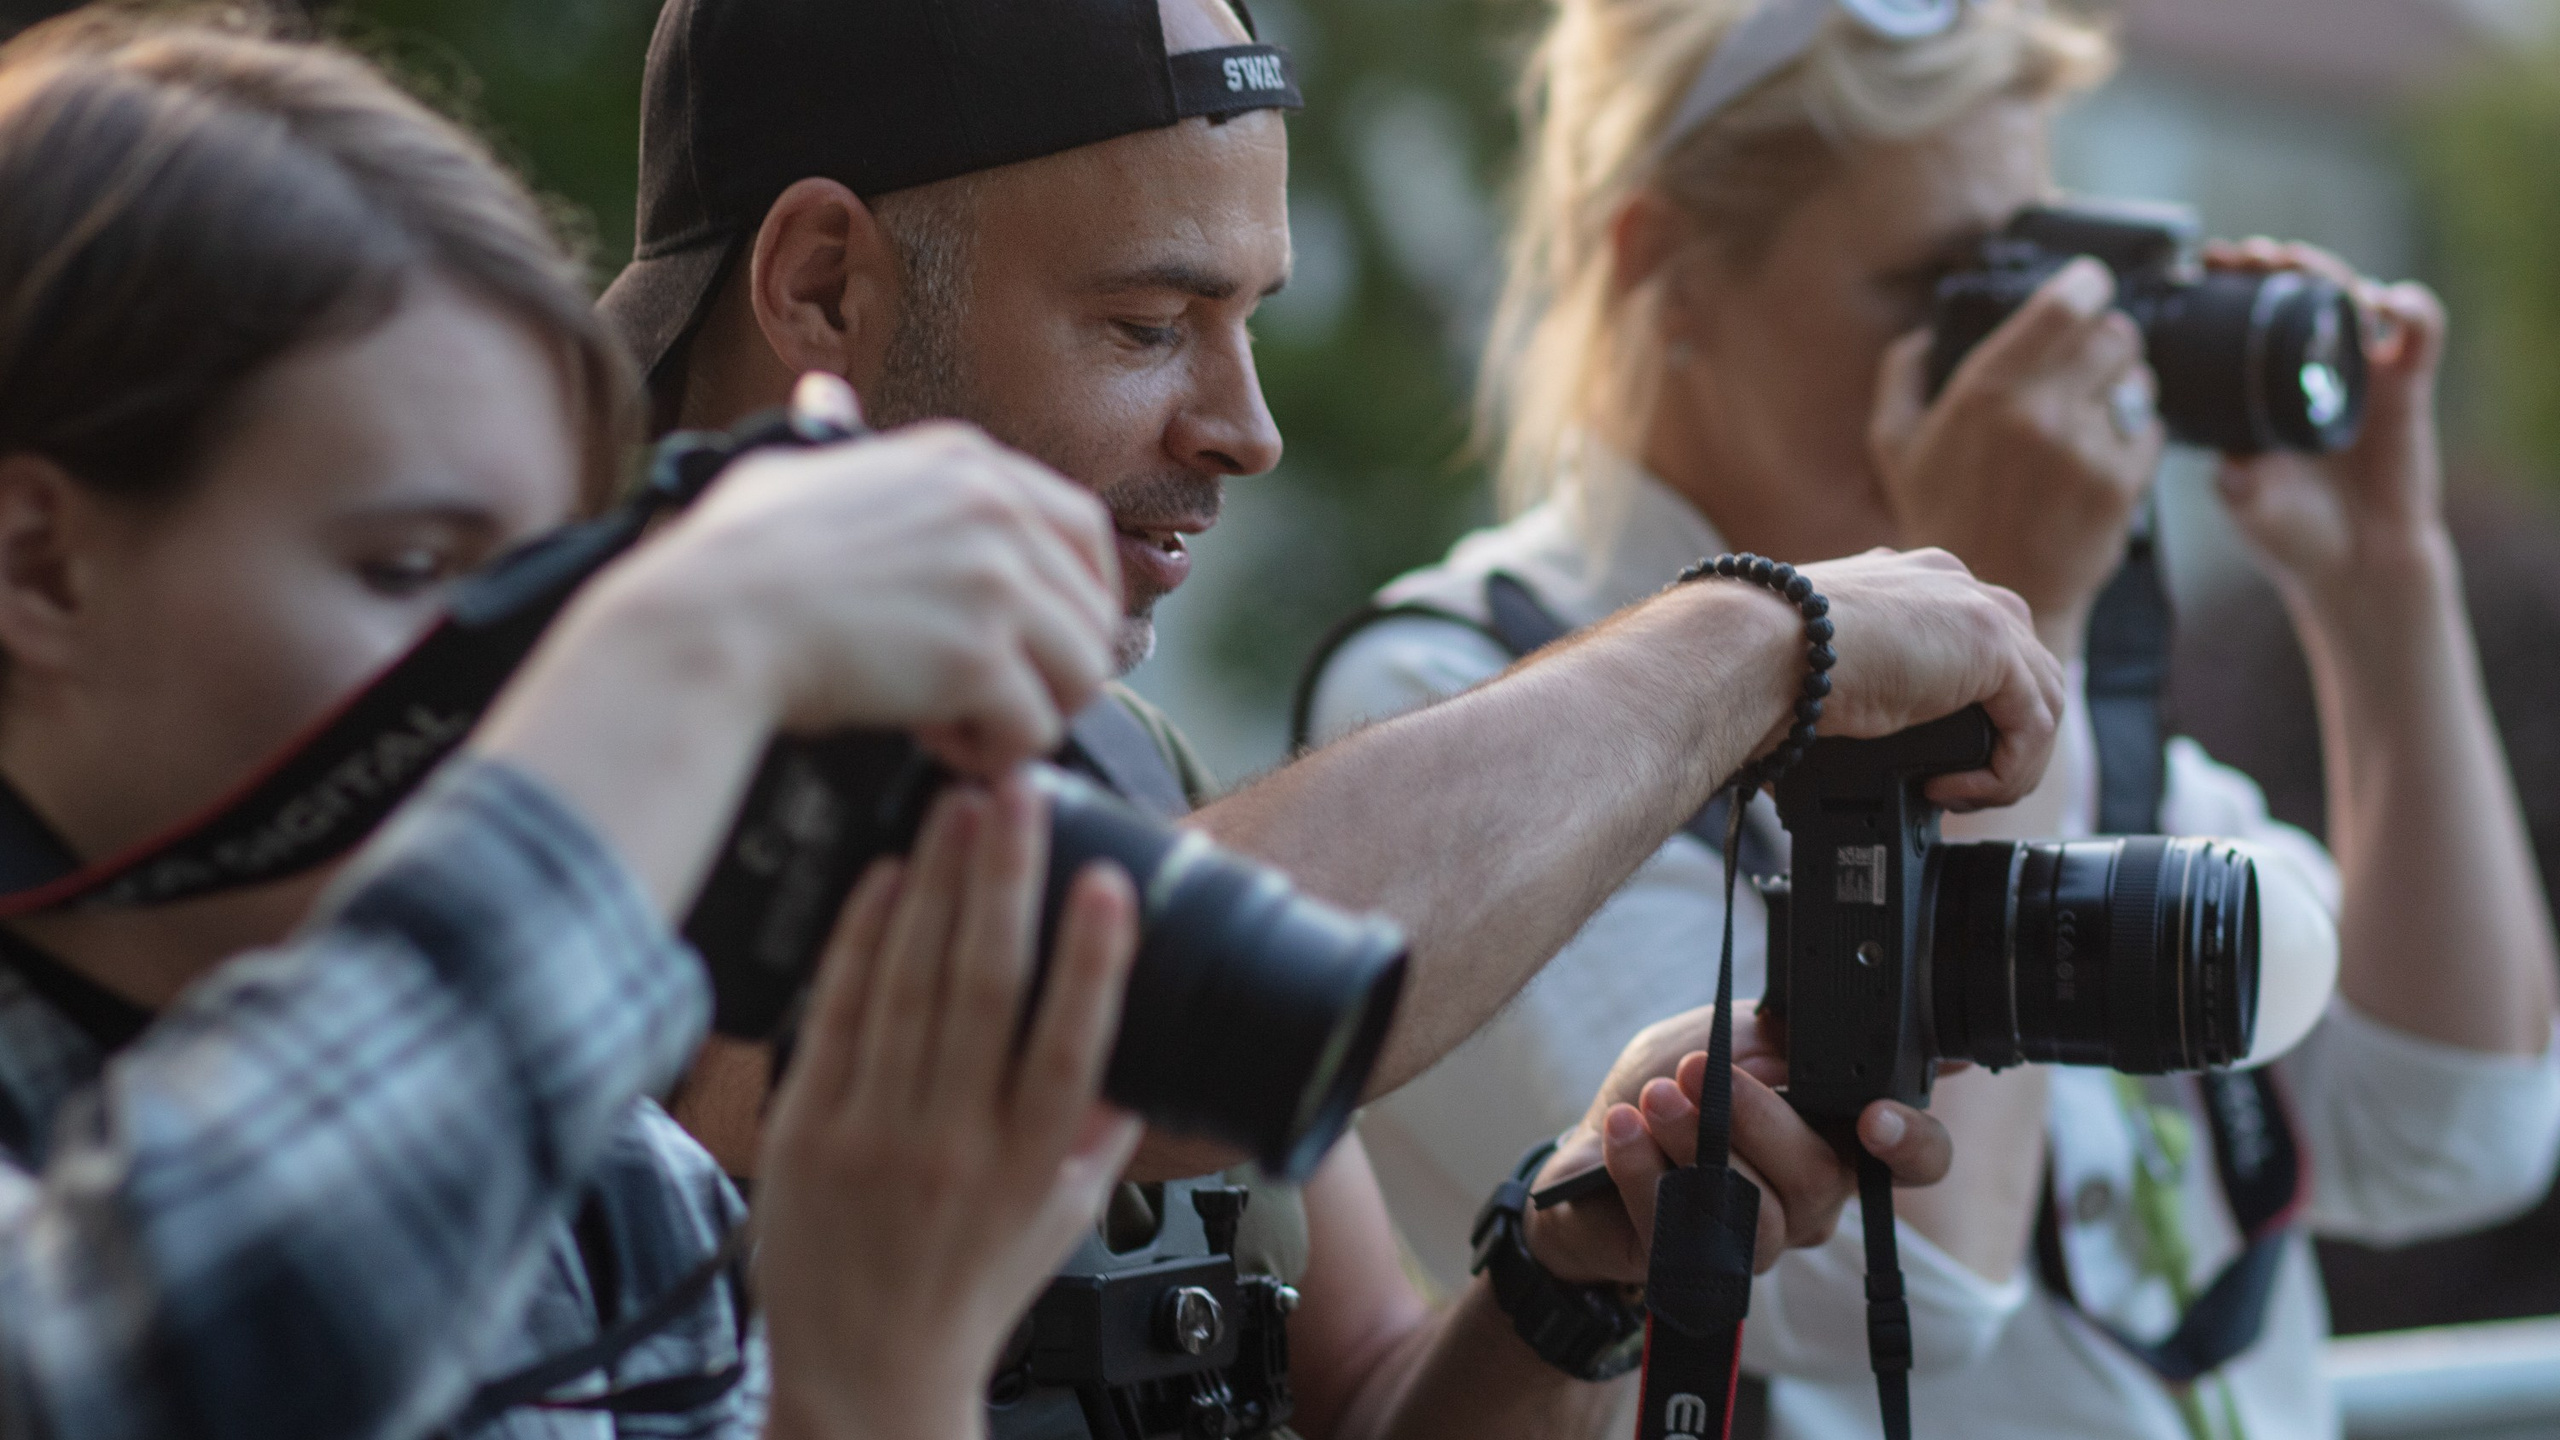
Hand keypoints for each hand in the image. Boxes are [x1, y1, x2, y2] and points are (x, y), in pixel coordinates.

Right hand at [593, 412, 1119, 774]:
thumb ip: (836, 437)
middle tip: (988, 698)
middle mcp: (996, 509)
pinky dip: (993, 754)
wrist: (707, 620)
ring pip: (1083, 674)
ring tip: (958, 723)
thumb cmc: (733, 557)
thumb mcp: (794, 467)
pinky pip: (1036, 729)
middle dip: (1051, 668)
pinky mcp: (981, 656)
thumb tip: (825, 395)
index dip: (1079, 597)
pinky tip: (935, 740)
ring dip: (1028, 713)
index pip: (1082, 529)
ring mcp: (996, 581)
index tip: (1046, 641)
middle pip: (1093, 611)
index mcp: (965, 462)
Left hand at [755, 777, 1142, 1439]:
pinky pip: (837, 1015)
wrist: (864, 1380)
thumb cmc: (970, 1296)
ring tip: (958, 810)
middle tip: (1017, 794)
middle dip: (1004, 880)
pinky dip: (860, 941)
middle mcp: (956, 1145)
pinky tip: (884, 880)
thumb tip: (1136, 1052)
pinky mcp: (805, 1131)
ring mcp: (874, 1135)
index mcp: (1031, 1165)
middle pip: (985, 990)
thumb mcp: (1061, 1223)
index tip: (1105, 882)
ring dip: (937, 886)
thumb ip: (1100, 1135)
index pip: (1072, 1045)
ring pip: (911, 986)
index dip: (1091, 959)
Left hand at [1522, 1006, 1950, 1283]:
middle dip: (1759, 1117)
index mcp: (1834, 1136)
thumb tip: (1824, 1026)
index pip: (1915, 1158)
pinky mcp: (1697, 1269)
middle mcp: (1811, 1198)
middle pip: (1822, 1176)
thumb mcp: (1719, 1036)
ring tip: (1655, 1096)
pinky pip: (1684, 1232)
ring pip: (1755, 1209)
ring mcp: (1761, 1241)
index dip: (1912, 1142)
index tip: (1875, 1117)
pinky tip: (1626, 1128)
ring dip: (1697, 1139)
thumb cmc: (1665, 1087)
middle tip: (1700, 1069)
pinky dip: (1646, 1169)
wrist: (1581, 1154)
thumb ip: (1773, 1036)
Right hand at [1788, 548, 2065, 810]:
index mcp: (1908, 583)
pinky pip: (2033, 725)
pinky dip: (2004, 771)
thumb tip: (1815, 751)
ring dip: (2009, 763)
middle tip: (1955, 787)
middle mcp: (1949, 584)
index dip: (1967, 711)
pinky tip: (1951, 790)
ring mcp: (1977, 608)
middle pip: (2020, 670)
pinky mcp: (1992, 645)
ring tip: (1958, 797)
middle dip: (2001, 738)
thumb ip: (1851, 687)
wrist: (1757, 651)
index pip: (1973, 645)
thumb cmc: (1761, 666)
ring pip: (2040, 700)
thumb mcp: (1821, 671)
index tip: (1930, 762)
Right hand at [1870, 256, 2165, 656]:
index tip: (2091, 282)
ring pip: (2139, 377)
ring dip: (2125, 380)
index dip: (2086, 282)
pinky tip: (2102, 450)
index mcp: (1985, 392)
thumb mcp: (1894, 445)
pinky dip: (2134, 430)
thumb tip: (1925, 330)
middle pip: (2115, 333)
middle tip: (2095, 352)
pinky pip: (2150, 427)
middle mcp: (2040, 414)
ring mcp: (2087, 450)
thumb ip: (1902, 374)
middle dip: (2108, 336)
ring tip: (2097, 404)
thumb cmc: (1941, 516)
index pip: (2062, 306)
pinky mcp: (2122, 484)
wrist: (1990, 596)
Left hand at [2205, 240, 2453, 614]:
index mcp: (2265, 387)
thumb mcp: (2242, 496)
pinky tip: (2384, 303)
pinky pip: (2417, 332)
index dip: (2231, 287)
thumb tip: (2206, 438)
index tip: (2204, 268)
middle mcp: (2313, 370)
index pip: (2250, 317)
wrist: (2353, 570)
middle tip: (2248, 256)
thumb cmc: (2291, 535)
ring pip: (2354, 297)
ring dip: (2330, 272)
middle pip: (2300, 293)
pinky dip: (2408, 307)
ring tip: (2301, 266)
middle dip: (2274, 265)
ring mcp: (2361, 373)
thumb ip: (2227, 465)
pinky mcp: (2407, 386)